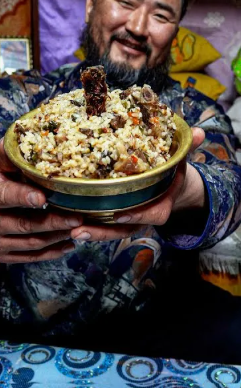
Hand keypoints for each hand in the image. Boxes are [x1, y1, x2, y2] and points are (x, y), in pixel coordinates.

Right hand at [0, 138, 78, 263]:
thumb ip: (8, 153)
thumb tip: (29, 136)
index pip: (3, 195)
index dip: (21, 196)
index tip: (42, 197)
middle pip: (22, 224)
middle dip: (52, 222)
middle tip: (77, 217)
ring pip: (28, 243)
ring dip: (56, 237)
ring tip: (79, 227)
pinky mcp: (2, 253)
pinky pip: (27, 257)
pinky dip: (50, 252)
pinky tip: (70, 244)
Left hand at [70, 128, 205, 241]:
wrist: (169, 183)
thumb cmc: (171, 168)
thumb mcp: (180, 158)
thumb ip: (187, 147)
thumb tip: (201, 132)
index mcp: (163, 203)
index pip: (153, 214)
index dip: (137, 216)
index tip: (120, 216)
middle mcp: (144, 215)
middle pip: (125, 229)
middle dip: (104, 232)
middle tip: (81, 231)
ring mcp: (129, 219)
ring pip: (110, 231)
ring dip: (91, 232)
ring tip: (72, 231)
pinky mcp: (116, 217)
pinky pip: (102, 225)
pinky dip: (87, 225)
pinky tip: (68, 223)